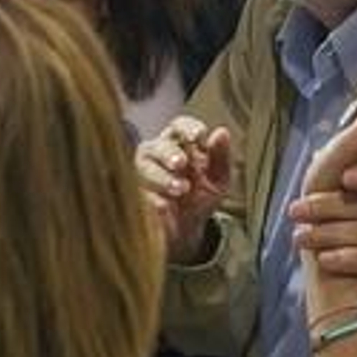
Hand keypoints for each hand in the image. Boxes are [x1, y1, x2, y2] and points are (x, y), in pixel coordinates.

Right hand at [136, 116, 231, 263]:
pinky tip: (165, 205)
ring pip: (143, 165)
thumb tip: (221, 132)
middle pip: (158, 144)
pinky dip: (153, 197)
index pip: (180, 126)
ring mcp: (144, 174)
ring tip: (181, 189)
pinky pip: (137, 191)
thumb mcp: (218, 179)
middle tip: (181, 163)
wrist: (188, 231)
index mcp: (181, 144)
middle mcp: (159, 154)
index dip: (187, 128)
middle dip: (169, 153)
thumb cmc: (201, 197)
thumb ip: (221, 156)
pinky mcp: (135, 195)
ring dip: (162, 176)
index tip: (198, 136)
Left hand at [291, 157, 356, 316]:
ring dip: (328, 234)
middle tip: (295, 211)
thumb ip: (350, 147)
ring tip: (300, 238)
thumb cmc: (339, 224)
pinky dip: (348, 259)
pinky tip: (326, 260)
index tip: (345, 179)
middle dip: (326, 206)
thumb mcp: (335, 182)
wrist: (351, 282)